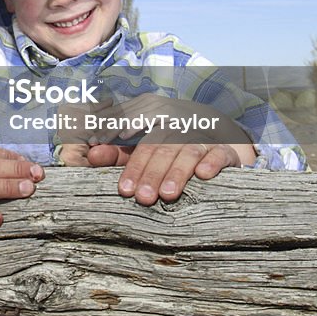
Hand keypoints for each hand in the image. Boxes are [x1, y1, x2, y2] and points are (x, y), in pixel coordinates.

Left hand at [79, 94, 257, 204]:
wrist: (220, 138)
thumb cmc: (173, 146)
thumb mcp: (146, 147)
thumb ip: (119, 152)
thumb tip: (92, 155)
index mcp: (154, 118)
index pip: (134, 133)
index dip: (121, 150)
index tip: (110, 167)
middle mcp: (177, 125)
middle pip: (159, 147)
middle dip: (149, 172)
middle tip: (140, 197)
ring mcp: (202, 137)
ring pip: (186, 152)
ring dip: (177, 172)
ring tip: (167, 194)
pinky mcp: (224, 149)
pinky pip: (218, 154)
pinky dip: (211, 163)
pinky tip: (203, 175)